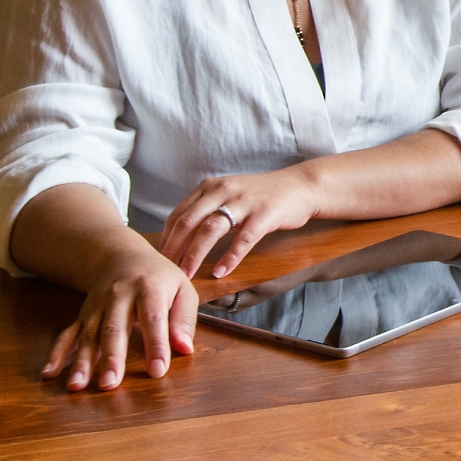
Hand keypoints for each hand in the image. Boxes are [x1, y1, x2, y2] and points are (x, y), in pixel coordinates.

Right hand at [40, 235, 197, 391]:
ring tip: (77, 387)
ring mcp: (97, 306)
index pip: (152, 318)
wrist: (122, 256)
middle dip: (111, 358)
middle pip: (114, 328)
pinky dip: (57, 354)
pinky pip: (68, 335)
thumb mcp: (183, 290)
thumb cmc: (159, 278)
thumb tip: (185, 349)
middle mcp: (119, 296)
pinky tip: (49, 373)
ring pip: (88, 335)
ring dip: (81, 362)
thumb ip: (185, 320)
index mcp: (149, 288)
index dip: (156, 345)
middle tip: (110, 384)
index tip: (157, 371)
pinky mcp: (83, 315)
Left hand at [159, 164, 322, 277]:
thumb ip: (206, 208)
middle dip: (175, 249)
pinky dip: (230, 257)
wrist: (300, 186)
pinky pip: (242, 239)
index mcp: (210, 187)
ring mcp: (244, 202)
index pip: (179, 214)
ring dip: (195, 255)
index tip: (160, 259)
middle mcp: (223, 191)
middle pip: (189, 222)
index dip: (166, 238)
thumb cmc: (262, 195)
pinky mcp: (264, 214)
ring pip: (210, 230)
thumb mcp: (229, 193)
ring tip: (187, 275)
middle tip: (168, 271)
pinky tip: (221, 272)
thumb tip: (180, 237)